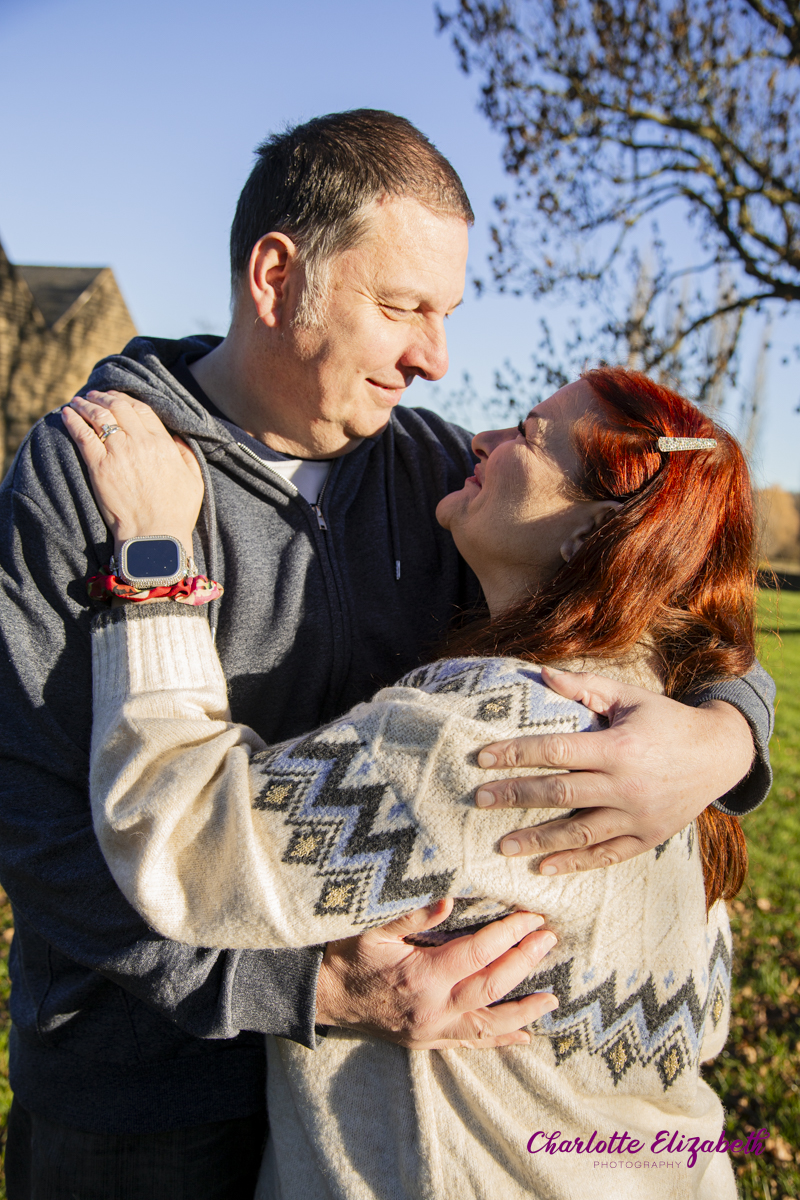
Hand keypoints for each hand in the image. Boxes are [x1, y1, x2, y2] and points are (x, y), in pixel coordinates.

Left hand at [62, 391, 202, 554]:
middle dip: (104, 397)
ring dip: (86, 405)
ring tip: (78, 401)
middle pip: (119, 407)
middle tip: (94, 395)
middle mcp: (140, 443)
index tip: (117, 398)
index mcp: (163, 443)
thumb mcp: (195, 480)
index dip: (127, 399)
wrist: (155, 537)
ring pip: (99, 416)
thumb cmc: (177, 513)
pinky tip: (66, 414)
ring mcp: (118, 453)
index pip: (142, 409)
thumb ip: (186, 453)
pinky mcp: (99, 468)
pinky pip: (82, 436)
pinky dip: (73, 421)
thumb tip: (175, 436)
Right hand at [315, 899, 558, 1048]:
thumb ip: (412, 914)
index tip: (531, 917)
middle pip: (491, 986)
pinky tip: (523, 1037)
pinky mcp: (428, 1041)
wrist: (322, 997)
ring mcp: (432, 1031)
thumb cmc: (346, 957)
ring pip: (489, 1025)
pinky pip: (470, 1044)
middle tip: (549, 940)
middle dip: (524, 962)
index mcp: (421, 976)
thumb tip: (450, 898)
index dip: (508, 934)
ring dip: (524, 1011)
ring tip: (552, 998)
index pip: (477, 953)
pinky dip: (499, 1040)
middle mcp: (432, 1009)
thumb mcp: (373, 928)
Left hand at [474, 666, 754, 874]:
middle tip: (479, 800)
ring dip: (538, 840)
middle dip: (516, 796)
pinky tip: (544, 867)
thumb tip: (540, 673)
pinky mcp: (647, 837)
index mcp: (618, 747)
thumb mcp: (629, 696)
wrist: (719, 754)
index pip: (556, 750)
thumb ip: (584, 686)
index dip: (517, 753)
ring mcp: (638, 816)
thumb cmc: (665, 719)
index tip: (483, 758)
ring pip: (579, 832)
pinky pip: (606, 854)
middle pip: (560, 793)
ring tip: (502, 845)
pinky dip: (574, 862)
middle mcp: (626, 785)